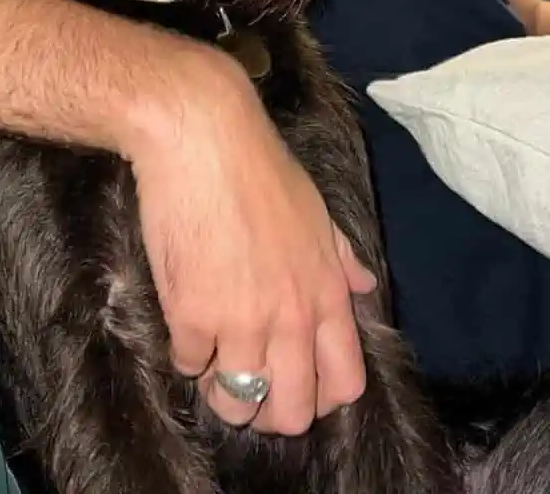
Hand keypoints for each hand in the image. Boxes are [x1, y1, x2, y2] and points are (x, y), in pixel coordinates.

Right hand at [127, 47, 375, 435]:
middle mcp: (291, 319)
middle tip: (247, 385)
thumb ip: (342, 257)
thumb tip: (365, 285)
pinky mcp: (192, 317)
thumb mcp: (316, 210)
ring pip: (237, 403)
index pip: (344, 385)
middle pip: (290, 412)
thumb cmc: (260, 165)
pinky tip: (184, 324)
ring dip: (221, 391)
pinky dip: (185, 353)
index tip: (294, 383)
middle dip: (267, 411)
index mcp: (326, 294)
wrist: (204, 138)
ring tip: (211, 363)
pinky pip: (189, 365)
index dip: (318, 398)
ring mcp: (241, 323)